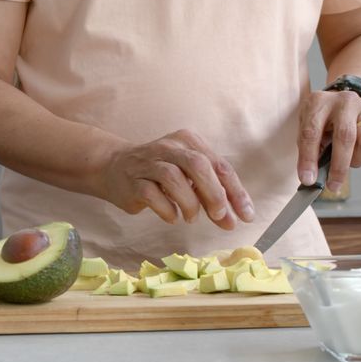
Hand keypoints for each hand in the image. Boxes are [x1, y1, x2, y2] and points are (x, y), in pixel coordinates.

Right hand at [101, 129, 254, 229]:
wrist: (114, 167)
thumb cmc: (159, 172)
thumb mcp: (188, 175)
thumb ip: (210, 193)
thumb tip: (232, 220)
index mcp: (188, 141)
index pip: (219, 165)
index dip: (235, 192)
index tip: (246, 215)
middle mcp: (169, 147)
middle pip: (198, 165)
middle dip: (214, 194)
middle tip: (219, 216)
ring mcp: (148, 162)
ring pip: (174, 178)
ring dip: (189, 203)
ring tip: (191, 217)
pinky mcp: (133, 180)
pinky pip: (152, 194)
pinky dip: (167, 209)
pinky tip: (173, 216)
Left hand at [297, 90, 360, 190]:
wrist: (346, 102)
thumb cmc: (323, 119)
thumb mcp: (307, 127)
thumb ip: (308, 149)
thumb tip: (311, 177)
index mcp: (319, 102)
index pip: (311, 132)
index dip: (309, 158)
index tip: (308, 179)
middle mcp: (344, 101)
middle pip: (345, 136)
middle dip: (338, 166)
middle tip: (333, 185)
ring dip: (355, 160)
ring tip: (347, 162)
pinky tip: (360, 153)